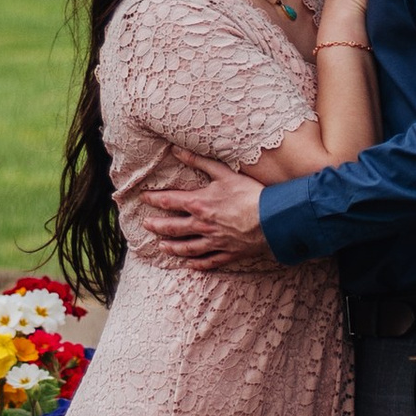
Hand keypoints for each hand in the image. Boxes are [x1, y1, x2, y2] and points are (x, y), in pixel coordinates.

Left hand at [148, 154, 271, 266]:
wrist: (272, 219)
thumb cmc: (249, 193)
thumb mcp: (223, 173)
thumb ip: (198, 161)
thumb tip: (177, 151)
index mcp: (199, 204)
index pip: (169, 201)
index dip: (154, 199)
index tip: (143, 197)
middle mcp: (202, 225)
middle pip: (173, 227)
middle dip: (157, 225)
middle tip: (145, 225)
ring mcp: (214, 241)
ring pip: (187, 247)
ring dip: (172, 247)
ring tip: (161, 246)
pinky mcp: (228, 253)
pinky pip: (208, 261)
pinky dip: (197, 264)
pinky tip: (189, 264)